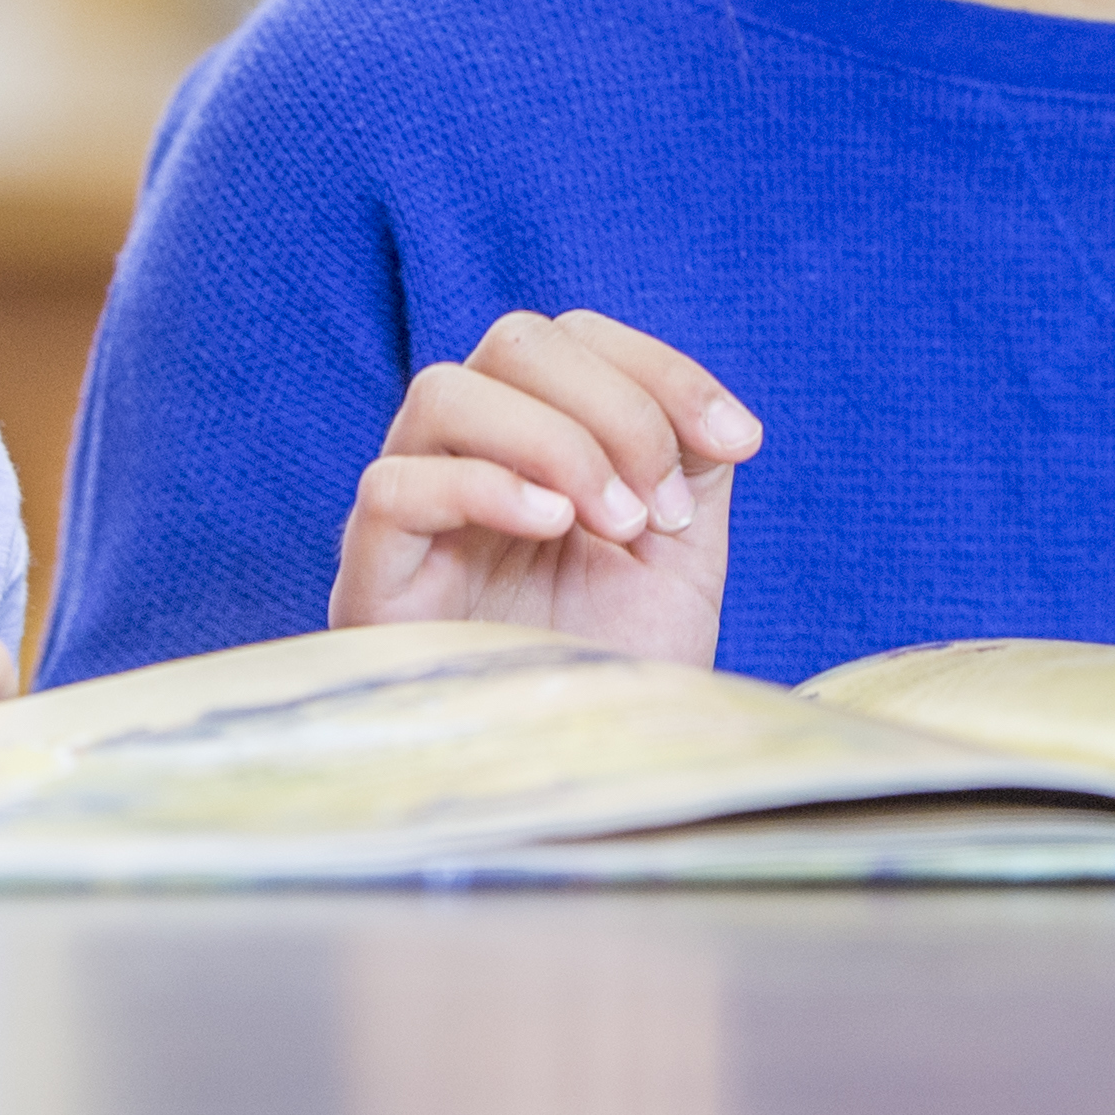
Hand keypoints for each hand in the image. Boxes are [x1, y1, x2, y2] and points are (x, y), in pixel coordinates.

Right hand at [333, 309, 761, 666]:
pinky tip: (552, 526)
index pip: (577, 339)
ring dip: (556, 442)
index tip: (740, 441)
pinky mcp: (374, 578)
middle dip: (617, 409)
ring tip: (615, 525)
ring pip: (444, 392)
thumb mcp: (682, 555)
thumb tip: (711, 414)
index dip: (664, 370)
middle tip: (661, 510)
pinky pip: (393, 487)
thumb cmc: (622, 667)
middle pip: (515, 342)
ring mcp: (414, 514)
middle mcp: (468, 458)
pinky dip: (482, 486)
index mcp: (537, 439)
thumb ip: (690, 464)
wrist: (589, 775)